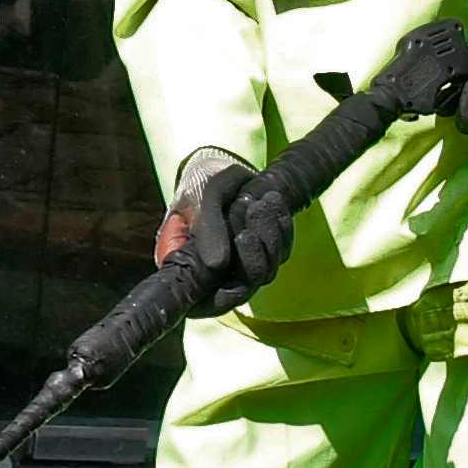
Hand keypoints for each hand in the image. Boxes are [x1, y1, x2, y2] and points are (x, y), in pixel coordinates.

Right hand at [151, 149, 287, 313]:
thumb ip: (207, 229)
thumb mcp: (200, 199)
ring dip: (270, 235)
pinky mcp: (262, 254)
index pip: (207, 302)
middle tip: (253, 211)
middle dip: (255, 252)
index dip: (226, 295)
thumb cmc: (201, 182)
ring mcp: (240, 267)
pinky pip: (280, 252)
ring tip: (262, 202)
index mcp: (186, 269)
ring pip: (266, 271)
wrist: (219, 165)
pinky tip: (273, 201)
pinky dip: (281, 227)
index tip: (238, 251)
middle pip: (244, 287)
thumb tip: (217, 264)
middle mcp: (213, 276)